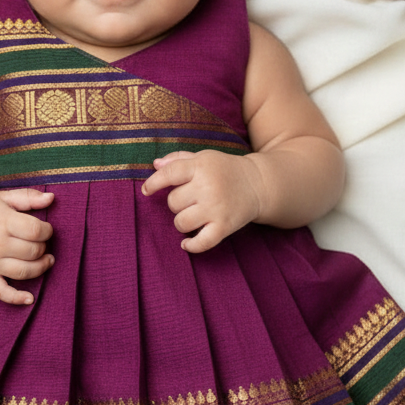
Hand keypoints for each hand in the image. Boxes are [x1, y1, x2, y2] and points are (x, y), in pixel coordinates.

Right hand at [0, 187, 54, 305]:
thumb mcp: (4, 197)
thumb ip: (29, 197)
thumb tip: (51, 198)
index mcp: (2, 222)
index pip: (36, 231)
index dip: (47, 231)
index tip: (45, 229)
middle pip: (32, 252)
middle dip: (43, 247)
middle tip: (40, 242)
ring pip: (23, 272)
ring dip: (40, 267)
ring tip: (45, 260)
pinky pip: (0, 291)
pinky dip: (16, 298)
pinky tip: (30, 298)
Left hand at [141, 150, 261, 252]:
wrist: (259, 184)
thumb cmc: (224, 170)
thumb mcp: (204, 157)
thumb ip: (178, 159)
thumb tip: (154, 165)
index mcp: (201, 167)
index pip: (169, 174)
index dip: (153, 183)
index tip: (146, 191)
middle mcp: (208, 187)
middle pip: (173, 202)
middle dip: (177, 203)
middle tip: (191, 199)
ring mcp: (216, 208)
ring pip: (181, 222)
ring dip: (182, 222)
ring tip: (193, 216)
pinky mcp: (225, 226)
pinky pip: (201, 242)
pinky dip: (191, 246)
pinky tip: (186, 244)